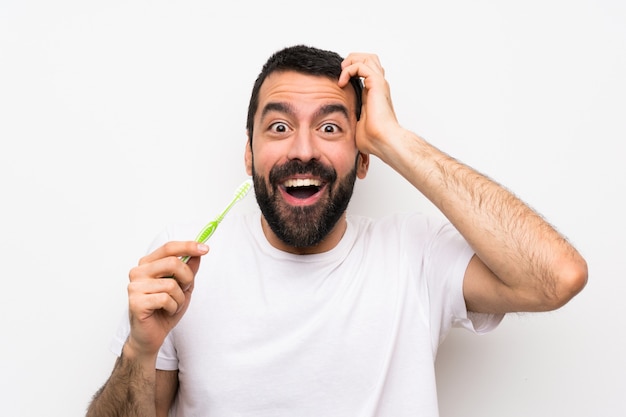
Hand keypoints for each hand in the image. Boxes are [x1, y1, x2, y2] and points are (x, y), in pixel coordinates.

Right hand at [125, 241, 208, 357]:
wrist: (151, 336)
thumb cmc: (165, 310)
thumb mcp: (183, 287)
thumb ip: (189, 269)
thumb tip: (198, 253)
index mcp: (148, 264)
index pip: (168, 248)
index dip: (188, 246)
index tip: (205, 248)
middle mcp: (138, 272)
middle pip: (172, 262)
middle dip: (187, 277)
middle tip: (186, 289)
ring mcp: (135, 287)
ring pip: (171, 284)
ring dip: (180, 298)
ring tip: (173, 305)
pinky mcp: (136, 302)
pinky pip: (165, 299)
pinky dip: (173, 307)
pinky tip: (166, 311)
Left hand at [339, 53, 402, 158]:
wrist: (383, 141)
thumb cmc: (374, 139)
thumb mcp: (357, 125)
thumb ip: (351, 119)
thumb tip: (340, 128)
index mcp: (374, 94)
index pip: (366, 71)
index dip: (352, 70)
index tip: (339, 82)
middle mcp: (378, 86)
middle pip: (369, 59)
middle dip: (352, 60)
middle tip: (341, 72)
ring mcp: (378, 84)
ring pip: (366, 58)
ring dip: (351, 61)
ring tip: (342, 72)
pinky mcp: (376, 84)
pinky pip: (361, 65)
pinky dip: (349, 70)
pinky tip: (342, 82)